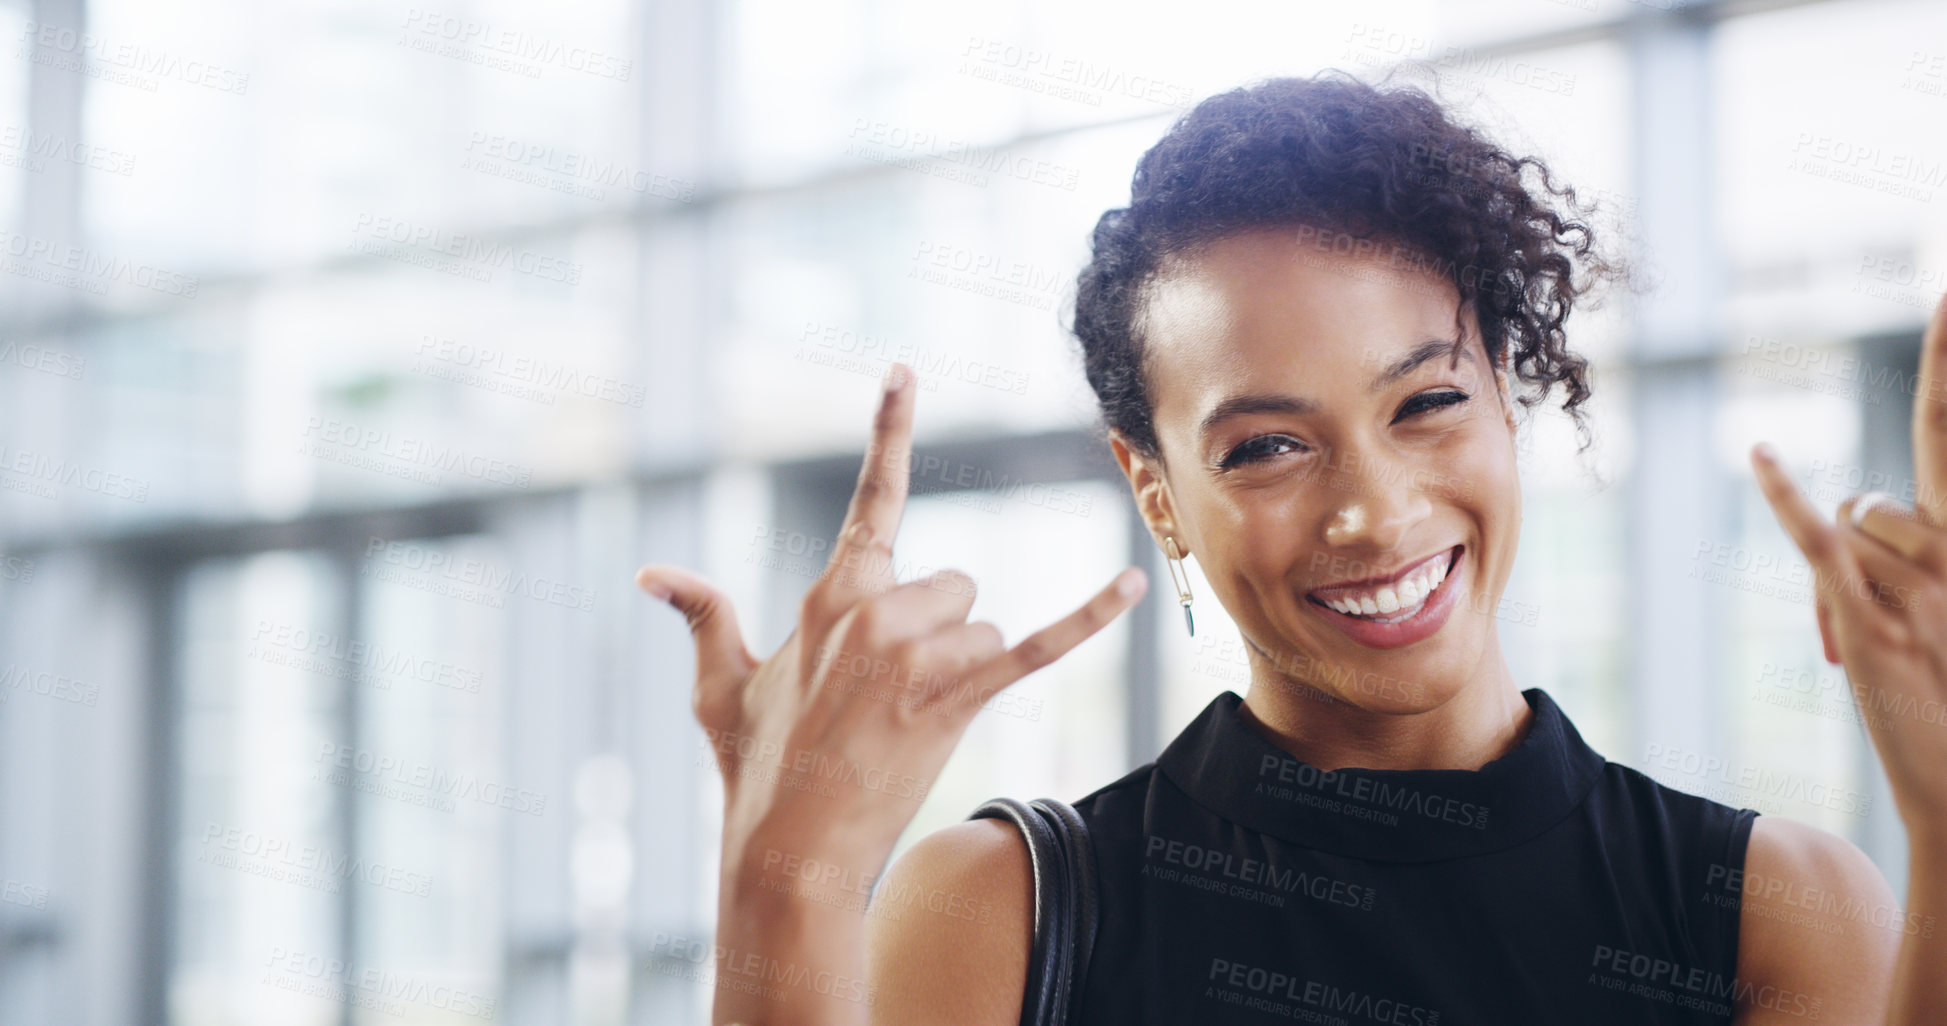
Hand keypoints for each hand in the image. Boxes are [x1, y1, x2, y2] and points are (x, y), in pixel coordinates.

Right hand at [636, 361, 1148, 876]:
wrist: (788, 846)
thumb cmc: (755, 766)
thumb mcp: (719, 685)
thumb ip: (702, 615)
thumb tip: (651, 573)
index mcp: (832, 593)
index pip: (873, 497)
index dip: (889, 430)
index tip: (904, 371)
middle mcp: (878, 609)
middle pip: (953, 584)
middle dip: (936, 632)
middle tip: (890, 694)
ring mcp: (920, 653)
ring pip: (983, 627)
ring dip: (962, 670)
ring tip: (910, 722)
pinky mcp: (958, 698)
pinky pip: (1040, 647)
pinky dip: (1091, 616)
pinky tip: (1135, 584)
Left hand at [1751, 292, 1946, 829]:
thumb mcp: (1946, 612)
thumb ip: (1918, 555)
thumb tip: (1856, 514)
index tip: (1946, 298)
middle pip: (1884, 493)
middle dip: (1888, 489)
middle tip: (1923, 422)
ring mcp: (1923, 586)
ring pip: (1855, 519)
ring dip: (1847, 580)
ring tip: (1876, 652)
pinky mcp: (1874, 620)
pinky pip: (1820, 540)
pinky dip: (1784, 494)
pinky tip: (1758, 451)